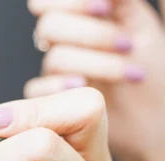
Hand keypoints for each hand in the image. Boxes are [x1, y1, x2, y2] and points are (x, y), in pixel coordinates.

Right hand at [25, 0, 164, 159]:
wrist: (157, 118)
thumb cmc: (157, 73)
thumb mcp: (143, 25)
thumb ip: (124, 0)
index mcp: (83, 19)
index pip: (49, 3)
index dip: (71, 3)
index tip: (105, 8)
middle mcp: (65, 45)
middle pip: (49, 26)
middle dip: (91, 35)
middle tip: (126, 45)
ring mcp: (57, 74)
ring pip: (53, 58)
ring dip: (96, 64)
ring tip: (130, 74)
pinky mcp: (51, 101)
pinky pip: (38, 90)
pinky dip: (62, 88)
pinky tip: (86, 89)